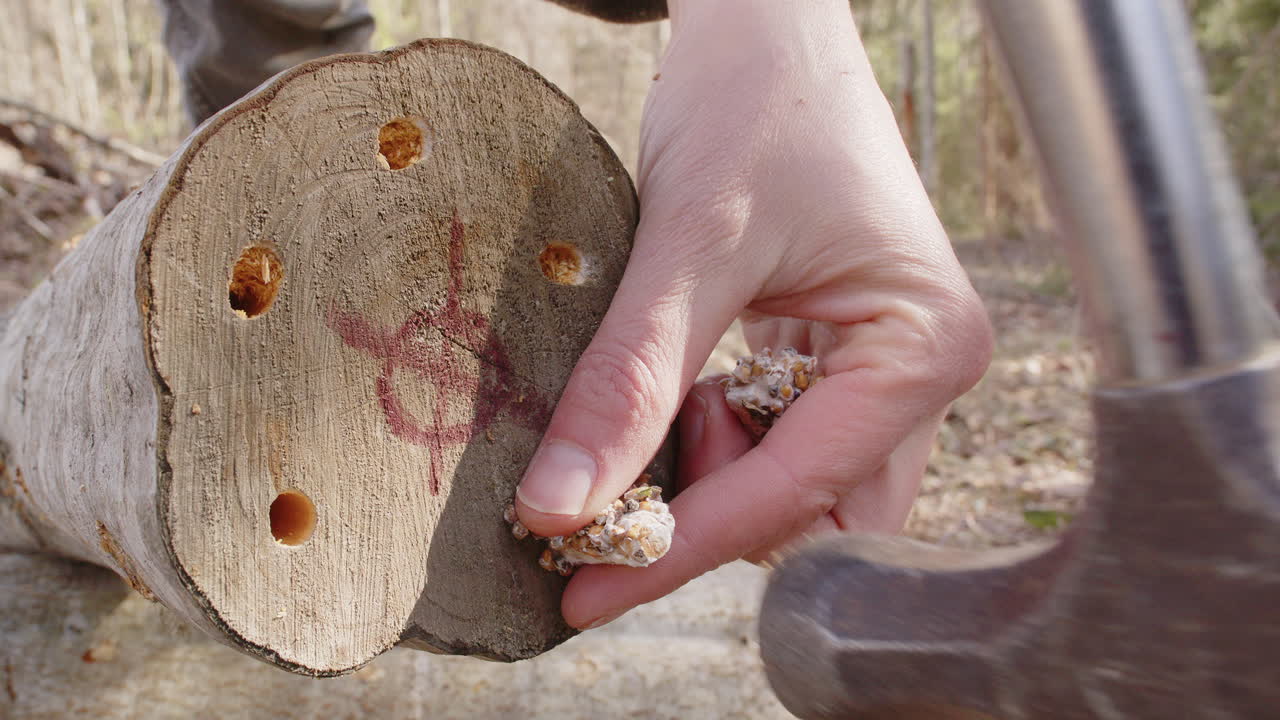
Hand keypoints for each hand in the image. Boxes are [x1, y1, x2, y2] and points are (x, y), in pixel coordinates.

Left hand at [515, 0, 991, 628]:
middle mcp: (917, 372)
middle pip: (814, 515)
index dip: (686, 546)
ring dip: (707, 478)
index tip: (585, 585)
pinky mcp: (831, 359)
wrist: (766, 23)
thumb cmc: (757, 100)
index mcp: (925, 348)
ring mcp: (878, 368)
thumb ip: (631, 380)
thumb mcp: (690, 242)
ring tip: (651, 408)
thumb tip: (558, 507)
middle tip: (604, 506)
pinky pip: (773, 441)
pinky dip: (710, 442)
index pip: (800, 494)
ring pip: (791, 489)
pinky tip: (672, 399)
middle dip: (710, 520)